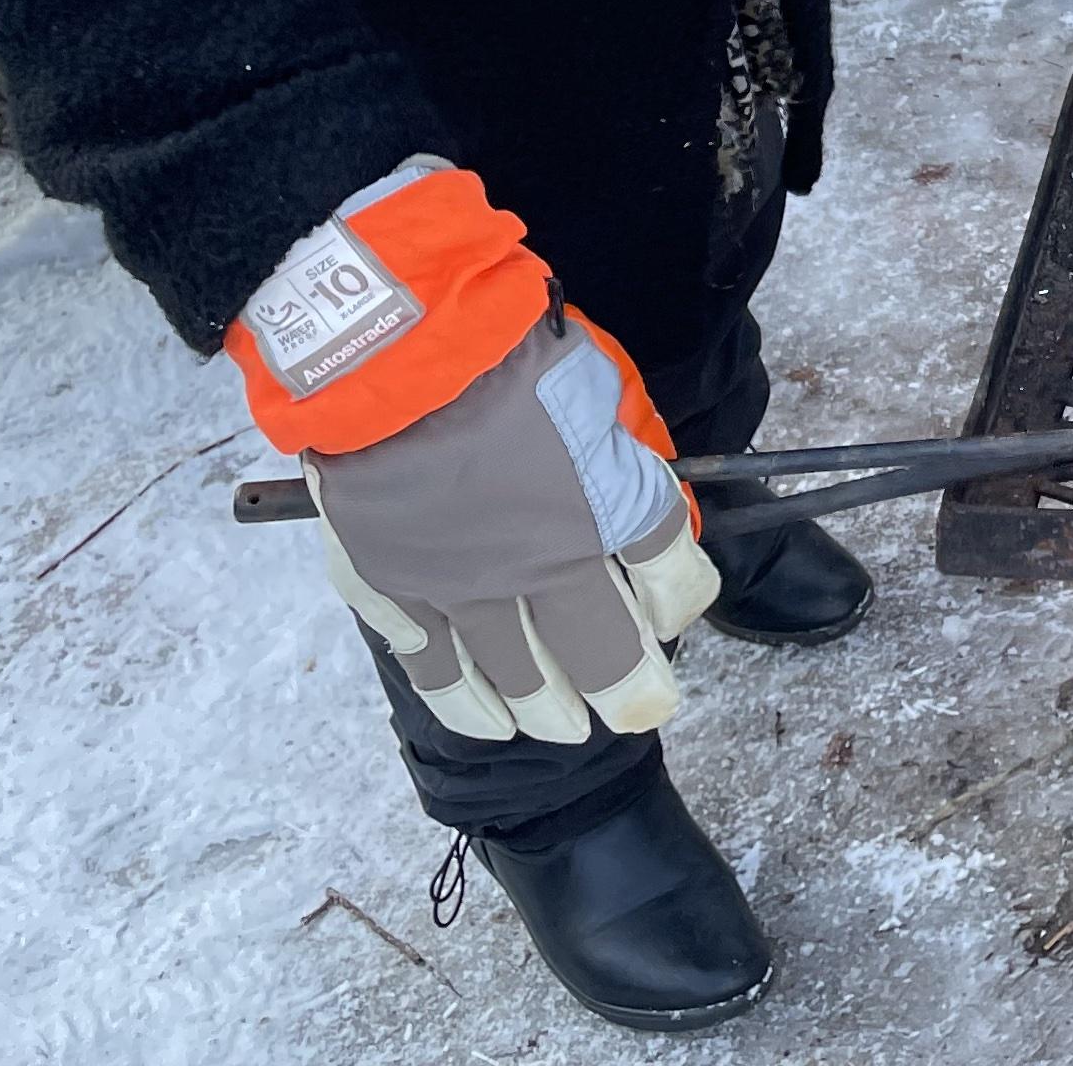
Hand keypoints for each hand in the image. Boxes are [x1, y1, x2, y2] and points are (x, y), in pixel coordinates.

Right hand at [305, 316, 718, 743]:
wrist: (393, 347)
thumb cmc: (502, 346)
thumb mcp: (597, 383)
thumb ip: (620, 446)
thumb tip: (634, 483)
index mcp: (605, 511)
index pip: (672, 583)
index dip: (682, 601)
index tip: (674, 604)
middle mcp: (537, 567)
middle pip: (599, 658)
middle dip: (626, 691)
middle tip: (636, 707)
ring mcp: (458, 584)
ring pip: (508, 678)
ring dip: (542, 709)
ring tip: (558, 727)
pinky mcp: (389, 583)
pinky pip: (426, 659)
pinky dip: (455, 692)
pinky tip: (475, 712)